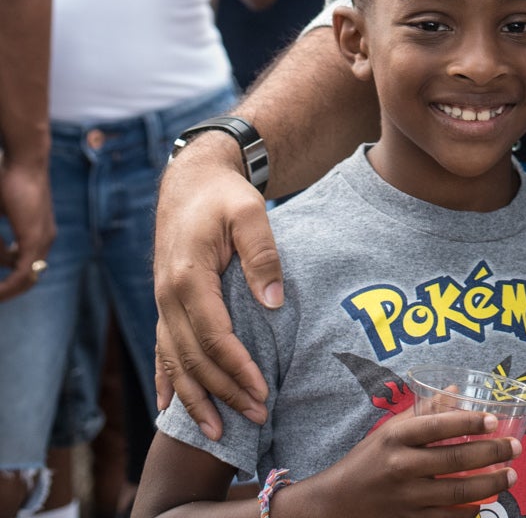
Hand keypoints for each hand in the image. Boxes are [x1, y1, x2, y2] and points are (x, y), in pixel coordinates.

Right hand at [0, 155, 54, 302]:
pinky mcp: (35, 239)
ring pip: (26, 279)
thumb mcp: (2, 212)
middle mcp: (46, 238)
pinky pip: (23, 274)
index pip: (28, 266)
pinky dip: (8, 286)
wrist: (25, 161)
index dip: (11, 279)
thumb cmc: (9, 181)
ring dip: (7, 290)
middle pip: (29, 277)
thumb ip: (1, 239)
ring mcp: (43, 239)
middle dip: (9, 289)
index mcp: (41, 232)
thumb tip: (5, 255)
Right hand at [154, 136, 282, 437]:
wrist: (191, 183)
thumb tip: (274, 301)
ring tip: (217, 433)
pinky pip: (162, 351)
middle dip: (225, 392)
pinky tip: (168, 409)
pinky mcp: (165, 306)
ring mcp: (162, 304)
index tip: (261, 390)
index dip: (237, 368)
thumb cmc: (224, 196)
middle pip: (194, 358)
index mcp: (189, 276)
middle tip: (256, 417)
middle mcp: (168, 297)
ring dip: (195, 399)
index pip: (213, 335)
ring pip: (174, 363)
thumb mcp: (249, 211)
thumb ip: (263, 253)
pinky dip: (166, 382)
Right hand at [289, 408, 519, 517]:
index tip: (493, 420)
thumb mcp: (388, 430)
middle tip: (515, 449)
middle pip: (453, 461)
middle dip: (490, 454)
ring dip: (488, 485)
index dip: (467, 422)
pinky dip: (467, 513)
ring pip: (455, 493)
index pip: (436, 426)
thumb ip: (422, 411)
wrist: (336, 503)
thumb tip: (455, 390)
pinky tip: (483, 505)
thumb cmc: (366, 460)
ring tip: (510, 476)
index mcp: (395, 438)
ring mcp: (405, 499)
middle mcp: (401, 467)